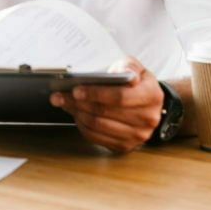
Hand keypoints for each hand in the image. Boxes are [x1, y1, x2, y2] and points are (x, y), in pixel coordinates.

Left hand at [49, 56, 163, 152]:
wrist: (146, 103)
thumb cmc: (136, 82)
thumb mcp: (135, 67)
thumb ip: (129, 66)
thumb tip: (125, 73)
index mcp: (151, 96)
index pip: (120, 97)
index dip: (95, 94)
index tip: (75, 90)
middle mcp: (148, 119)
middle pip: (105, 112)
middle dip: (78, 103)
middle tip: (59, 96)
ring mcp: (138, 135)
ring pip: (98, 126)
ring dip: (77, 114)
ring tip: (64, 103)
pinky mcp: (125, 146)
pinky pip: (97, 138)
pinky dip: (82, 126)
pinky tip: (75, 114)